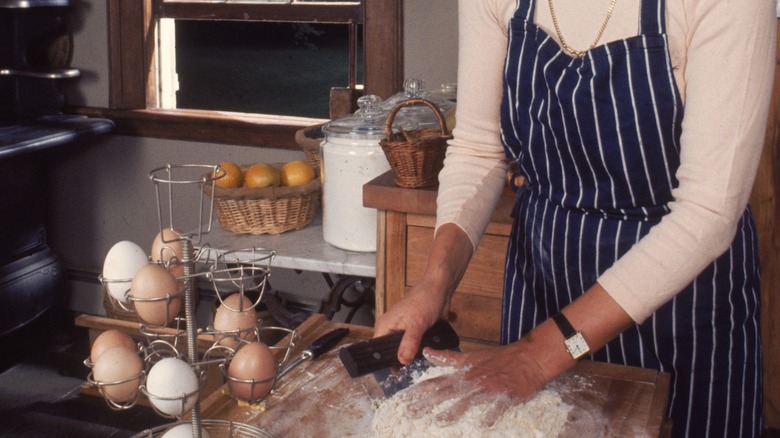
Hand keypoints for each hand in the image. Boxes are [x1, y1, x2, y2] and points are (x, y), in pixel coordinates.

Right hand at [372, 280, 447, 364]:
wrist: (440, 290)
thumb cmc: (425, 300)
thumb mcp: (417, 324)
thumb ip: (409, 343)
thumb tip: (402, 361)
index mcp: (384, 326)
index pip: (378, 350)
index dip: (385, 362)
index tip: (396, 374)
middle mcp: (391, 330)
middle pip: (390, 353)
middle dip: (400, 362)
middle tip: (410, 372)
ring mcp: (402, 332)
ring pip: (403, 351)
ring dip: (410, 358)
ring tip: (418, 366)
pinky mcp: (414, 333)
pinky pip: (412, 347)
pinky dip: (418, 352)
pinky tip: (424, 358)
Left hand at [398, 344, 546, 427]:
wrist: (529, 357)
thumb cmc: (499, 358)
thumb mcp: (471, 357)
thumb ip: (448, 358)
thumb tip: (426, 352)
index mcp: (464, 373)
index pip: (437, 381)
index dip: (419, 390)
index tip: (404, 399)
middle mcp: (473, 380)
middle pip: (446, 392)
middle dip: (427, 403)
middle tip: (411, 412)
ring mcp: (489, 388)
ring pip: (469, 400)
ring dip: (454, 410)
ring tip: (440, 421)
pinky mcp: (506, 395)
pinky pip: (497, 406)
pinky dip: (490, 414)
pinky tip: (483, 424)